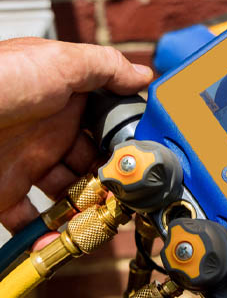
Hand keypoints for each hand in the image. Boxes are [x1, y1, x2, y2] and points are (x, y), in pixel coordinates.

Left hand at [0, 37, 152, 232]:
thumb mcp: (59, 61)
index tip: (140, 163)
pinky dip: (44, 234)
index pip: (107, 128)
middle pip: (92, 166)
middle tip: (124, 198)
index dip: (124, 145)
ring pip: (68, 195)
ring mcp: (27, 163)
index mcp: (66, 104)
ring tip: (99, 221)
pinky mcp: (4, 191)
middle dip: (110, 183)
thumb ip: (105, 67)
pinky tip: (59, 237)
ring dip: (85, 210)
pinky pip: (29, 219)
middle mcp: (49, 134)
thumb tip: (142, 75)